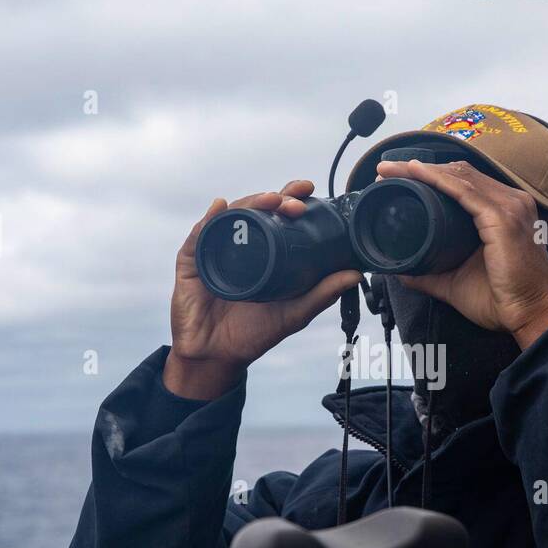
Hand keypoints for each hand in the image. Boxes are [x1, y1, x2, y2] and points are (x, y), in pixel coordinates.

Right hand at [165, 180, 360, 398]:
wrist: (216, 357)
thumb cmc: (254, 333)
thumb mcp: (294, 313)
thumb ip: (322, 294)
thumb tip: (356, 273)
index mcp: (263, 250)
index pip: (276, 215)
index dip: (291, 198)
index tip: (310, 190)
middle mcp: (238, 244)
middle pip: (254, 209)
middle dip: (275, 198)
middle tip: (294, 201)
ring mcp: (213, 250)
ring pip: (229, 217)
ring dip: (249, 204)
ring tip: (269, 200)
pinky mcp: (190, 263)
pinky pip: (197, 237)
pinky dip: (208, 222)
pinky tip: (219, 209)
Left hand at [374, 160, 547, 348]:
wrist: (530, 316)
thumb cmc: (503, 300)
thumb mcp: (455, 282)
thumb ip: (430, 273)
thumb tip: (401, 271)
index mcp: (505, 211)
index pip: (465, 182)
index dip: (432, 175)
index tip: (398, 177)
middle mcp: (511, 201)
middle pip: (460, 173)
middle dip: (421, 168)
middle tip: (386, 169)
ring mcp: (510, 206)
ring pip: (459, 176)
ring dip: (423, 170)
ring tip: (391, 169)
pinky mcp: (503, 217)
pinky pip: (464, 191)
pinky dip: (437, 180)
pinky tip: (416, 173)